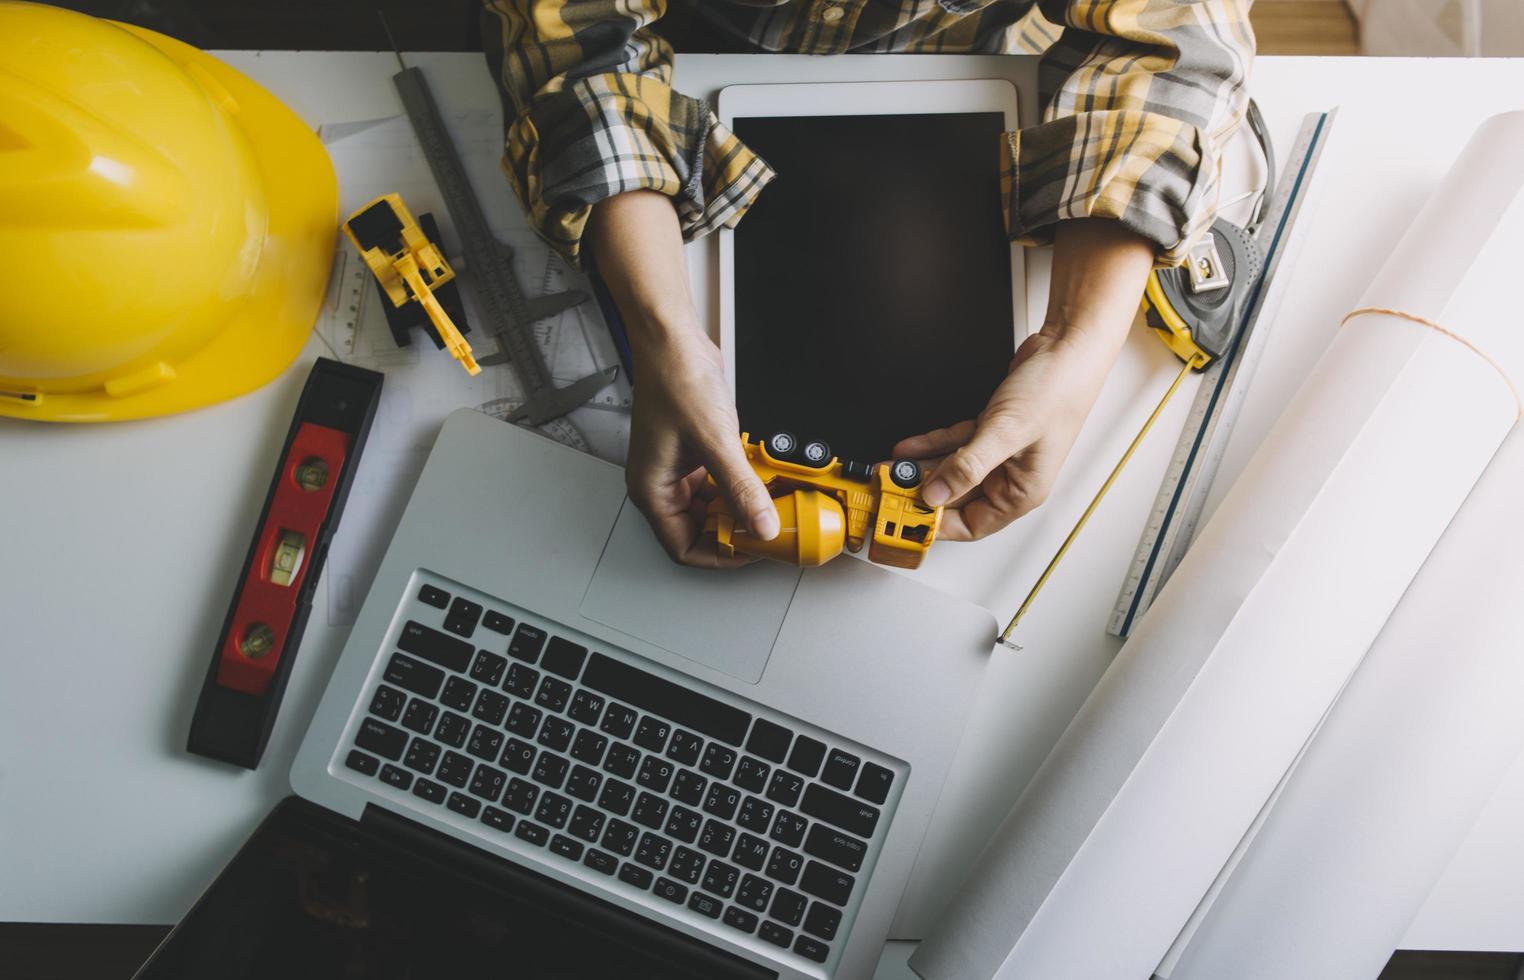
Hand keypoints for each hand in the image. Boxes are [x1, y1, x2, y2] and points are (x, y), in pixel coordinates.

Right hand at [626, 331, 778, 566]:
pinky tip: (764, 480)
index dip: (720, 556)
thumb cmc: (674, 380)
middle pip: (701, 530)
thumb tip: (762, 525)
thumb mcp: (715, 441)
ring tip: (772, 505)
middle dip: (735, 532)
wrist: (674, 340)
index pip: (684, 548)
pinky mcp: (696, 454)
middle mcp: (662, 485)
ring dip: (742, 508)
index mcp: (652, 490)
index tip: (753, 551)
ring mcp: (679, 469)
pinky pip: (720, 483)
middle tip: (769, 529)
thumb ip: (741, 488)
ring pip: (714, 507)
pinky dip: (742, 485)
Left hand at [893, 328, 1110, 539]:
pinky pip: (954, 445)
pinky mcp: (991, 430)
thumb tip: (936, 494)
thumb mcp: (1006, 433)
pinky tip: (907, 449)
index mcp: (1022, 491)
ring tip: (889, 470)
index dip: (936, 523)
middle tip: (889, 491)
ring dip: (920, 469)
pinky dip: (930, 445)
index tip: (906, 516)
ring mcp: (1000, 453)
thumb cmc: (1057, 391)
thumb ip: (968, 467)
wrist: (1067, 348)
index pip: (971, 524)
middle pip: (956, 497)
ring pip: (951, 470)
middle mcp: (1011, 477)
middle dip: (920, 494)